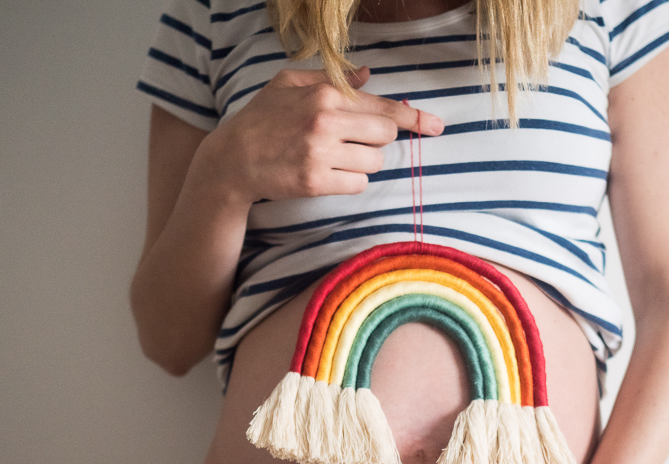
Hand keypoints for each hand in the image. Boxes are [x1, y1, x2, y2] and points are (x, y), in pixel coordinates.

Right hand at [199, 66, 443, 202]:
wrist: (232, 160)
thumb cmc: (262, 119)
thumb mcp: (288, 85)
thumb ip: (329, 79)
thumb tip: (367, 75)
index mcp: (323, 94)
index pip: (382, 106)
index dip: (413, 118)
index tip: (436, 126)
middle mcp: (324, 121)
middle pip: (385, 135)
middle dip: (378, 141)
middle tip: (355, 142)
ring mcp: (320, 153)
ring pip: (375, 162)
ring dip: (364, 164)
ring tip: (337, 159)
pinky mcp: (315, 182)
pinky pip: (358, 184)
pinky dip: (350, 182)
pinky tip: (329, 175)